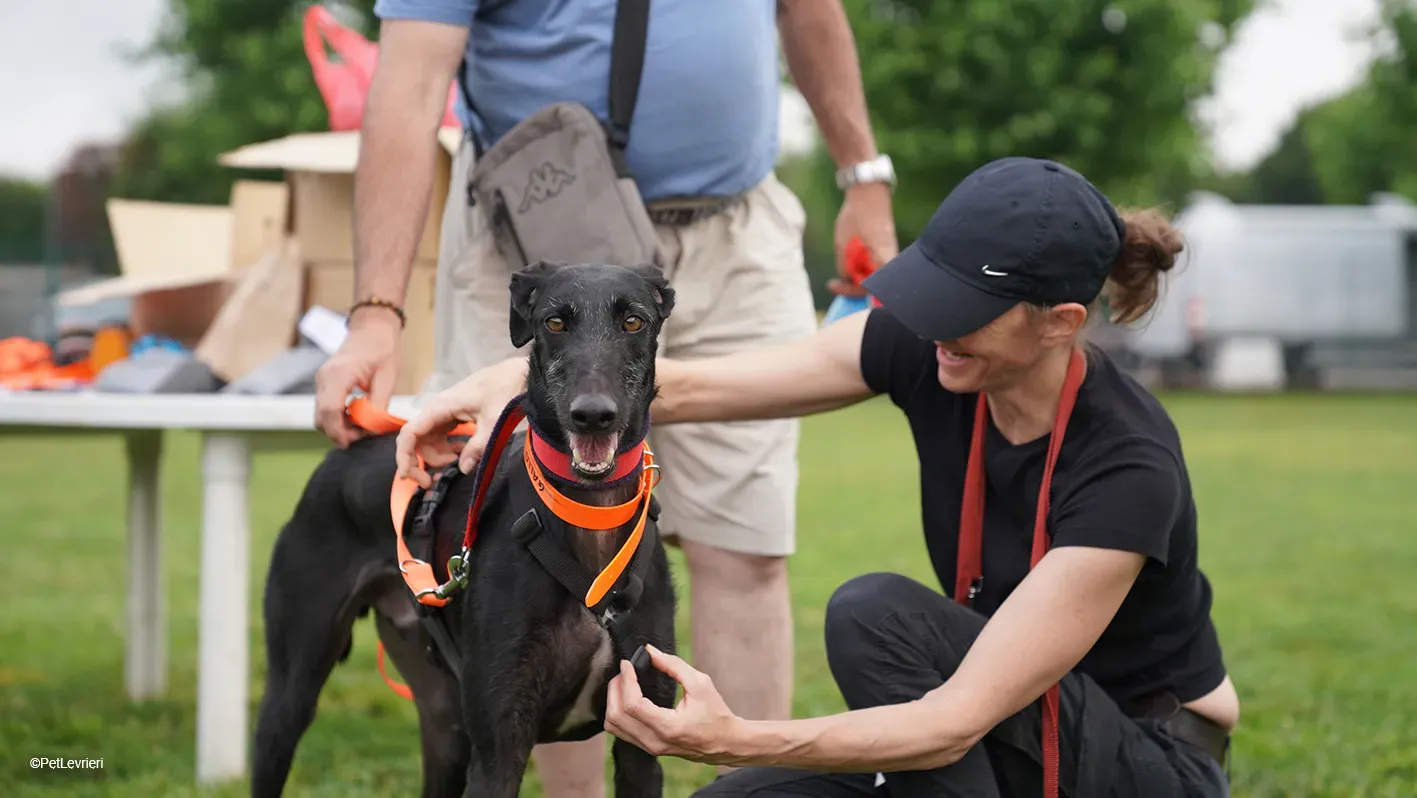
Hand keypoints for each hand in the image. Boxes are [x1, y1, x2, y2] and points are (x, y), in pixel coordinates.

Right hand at [314, 311, 401, 447]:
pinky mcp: (325, 381)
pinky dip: (338, 415)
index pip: (329, 411)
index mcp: (339, 375)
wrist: (373, 326)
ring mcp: (322, 379)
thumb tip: (372, 428)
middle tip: (363, 435)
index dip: (337, 432)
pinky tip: (358, 415)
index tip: (349, 444)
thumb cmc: (383, 347)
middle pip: (321, 416)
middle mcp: (324, 378)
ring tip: (364, 425)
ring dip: (339, 425)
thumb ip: (378, 405)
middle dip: (339, 432)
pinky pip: (326, 405)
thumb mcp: (387, 377)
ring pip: (321, 413)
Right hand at [394, 356, 528, 487]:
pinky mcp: (451, 416)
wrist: (516, 373)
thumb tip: (463, 469)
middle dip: (418, 462)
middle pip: (415, 440)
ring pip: (426, 441)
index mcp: (440, 408)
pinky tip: (459, 451)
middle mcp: (435, 410)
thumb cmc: (504, 391)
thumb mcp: (493, 422)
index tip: (406, 476)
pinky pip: (438, 436)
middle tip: (430, 482)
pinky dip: (444, 449)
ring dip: (435, 456)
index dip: (403, 456)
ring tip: (456, 460)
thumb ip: (477, 447)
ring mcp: (442, 412)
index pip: (410, 434)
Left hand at [605, 645, 747, 765]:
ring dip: (613, 701)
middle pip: (616, 716)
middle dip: (615, 688)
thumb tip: (649, 651)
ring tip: (624, 683)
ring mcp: (649, 747)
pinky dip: (617, 712)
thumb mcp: (700, 683)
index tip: (628, 664)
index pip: (632, 704)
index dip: (626, 680)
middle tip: (625, 671)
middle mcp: (654, 741)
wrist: (725, 742)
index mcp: (668, 726)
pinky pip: (620, 731)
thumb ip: (673, 665)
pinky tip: (627, 697)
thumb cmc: (716, 714)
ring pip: (613, 726)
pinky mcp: (648, 747)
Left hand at [831, 181, 897, 296]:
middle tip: (835, 280)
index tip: (834, 285)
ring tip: (843, 259)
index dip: (850, 291)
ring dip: (855, 273)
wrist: (868, 193)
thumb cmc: (856, 218)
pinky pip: (873, 265)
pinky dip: (860, 265)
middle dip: (851, 284)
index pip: (869, 289)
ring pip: (872, 275)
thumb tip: (846, 280)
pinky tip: (850, 254)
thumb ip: (845, 268)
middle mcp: (890, 262)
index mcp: (883, 262)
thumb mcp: (843, 245)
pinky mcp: (885, 250)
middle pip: (872, 285)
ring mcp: (889, 256)